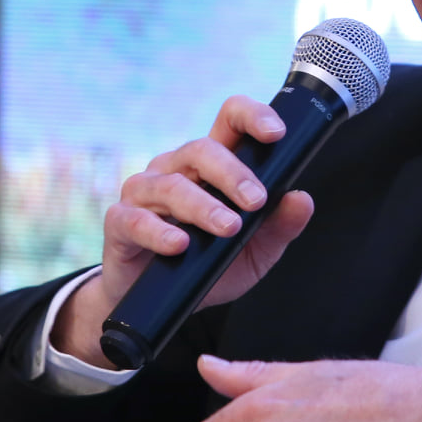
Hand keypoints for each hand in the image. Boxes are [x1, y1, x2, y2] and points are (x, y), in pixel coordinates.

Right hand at [51, 97, 314, 365]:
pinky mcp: (120, 222)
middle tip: (255, 201)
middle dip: (232, 173)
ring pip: (171, 184)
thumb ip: (279, 227)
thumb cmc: (208, 267)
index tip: (276, 134)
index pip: (229, 121)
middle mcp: (175, 169)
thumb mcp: (255, 252)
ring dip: (203, 205)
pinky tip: (180, 245)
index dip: (251, 117)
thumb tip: (301, 199)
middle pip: (200, 148)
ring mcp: (144, 192)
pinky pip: (135, 219)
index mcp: (210, 165)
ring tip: (228, 227)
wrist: (158, 305)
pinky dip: (159, 231)